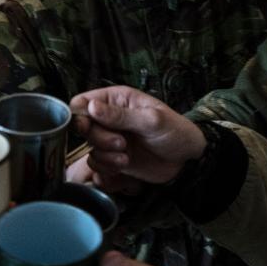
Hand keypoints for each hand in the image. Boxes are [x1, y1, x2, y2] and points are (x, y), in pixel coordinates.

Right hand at [69, 87, 205, 184]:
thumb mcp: (151, 120)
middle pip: (82, 126)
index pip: (82, 102)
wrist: (186, 159)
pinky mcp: (113, 156)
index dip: (79, 115)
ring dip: (104, 154)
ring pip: (88, 146)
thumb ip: (120, 115)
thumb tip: (92, 107)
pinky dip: (106, 166)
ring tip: (126, 155)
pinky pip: (96, 162)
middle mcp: (109, 117)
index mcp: (116, 99)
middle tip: (120, 143)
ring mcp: (110, 137)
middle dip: (98, 137)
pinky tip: (124, 164)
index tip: (87, 126)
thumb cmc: (175, 131)